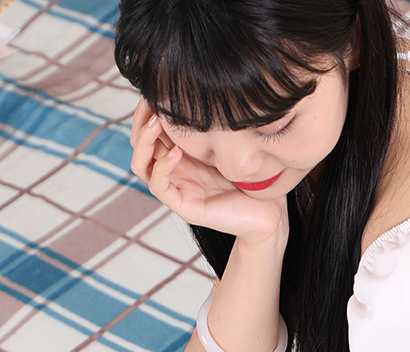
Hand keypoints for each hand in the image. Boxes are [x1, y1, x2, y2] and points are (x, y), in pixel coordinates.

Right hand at [128, 98, 287, 245]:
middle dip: (140, 120)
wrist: (270, 214)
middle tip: (150, 101)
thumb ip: (216, 120)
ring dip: (144, 141)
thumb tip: (205, 79)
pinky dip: (162, 167)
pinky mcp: (185, 207)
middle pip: (138, 143)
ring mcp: (178, 189)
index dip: (146, 108)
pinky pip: (158, 186)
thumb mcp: (233, 140)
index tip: (155, 86)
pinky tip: (175, 152)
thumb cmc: (255, 176)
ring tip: (156, 122)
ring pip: (141, 164)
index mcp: (182, 154)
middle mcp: (175, 170)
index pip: (149, 129)